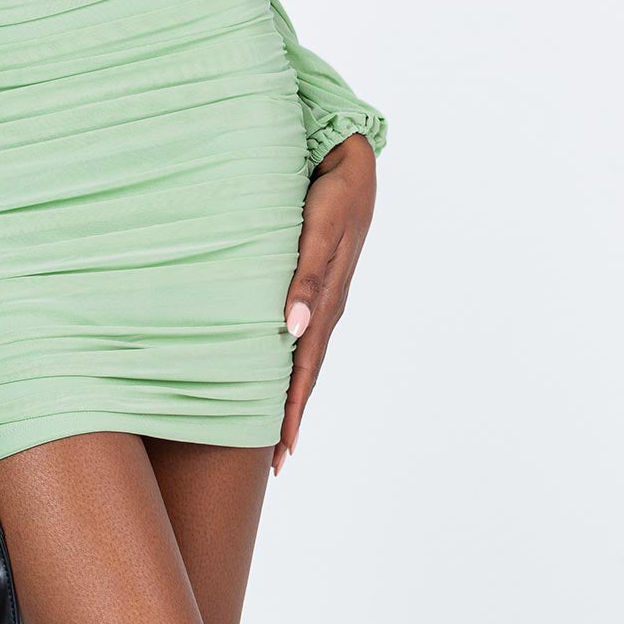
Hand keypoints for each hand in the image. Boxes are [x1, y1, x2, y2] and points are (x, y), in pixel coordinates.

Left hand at [272, 132, 376, 473]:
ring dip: (289, 388)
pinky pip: (302, 327)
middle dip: (290, 413)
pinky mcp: (317, 278)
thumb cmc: (331, 196)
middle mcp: (324, 307)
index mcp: (324, 304)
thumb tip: (291, 328)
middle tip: (273, 459)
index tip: (280, 453)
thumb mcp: (319, 235)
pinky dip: (290, 353)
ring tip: (273, 421)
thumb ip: (305, 279)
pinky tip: (278, 357)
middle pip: (305, 371)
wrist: (350, 163)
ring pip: (303, 353)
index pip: (304, 369)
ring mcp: (323, 295)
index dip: (292, 410)